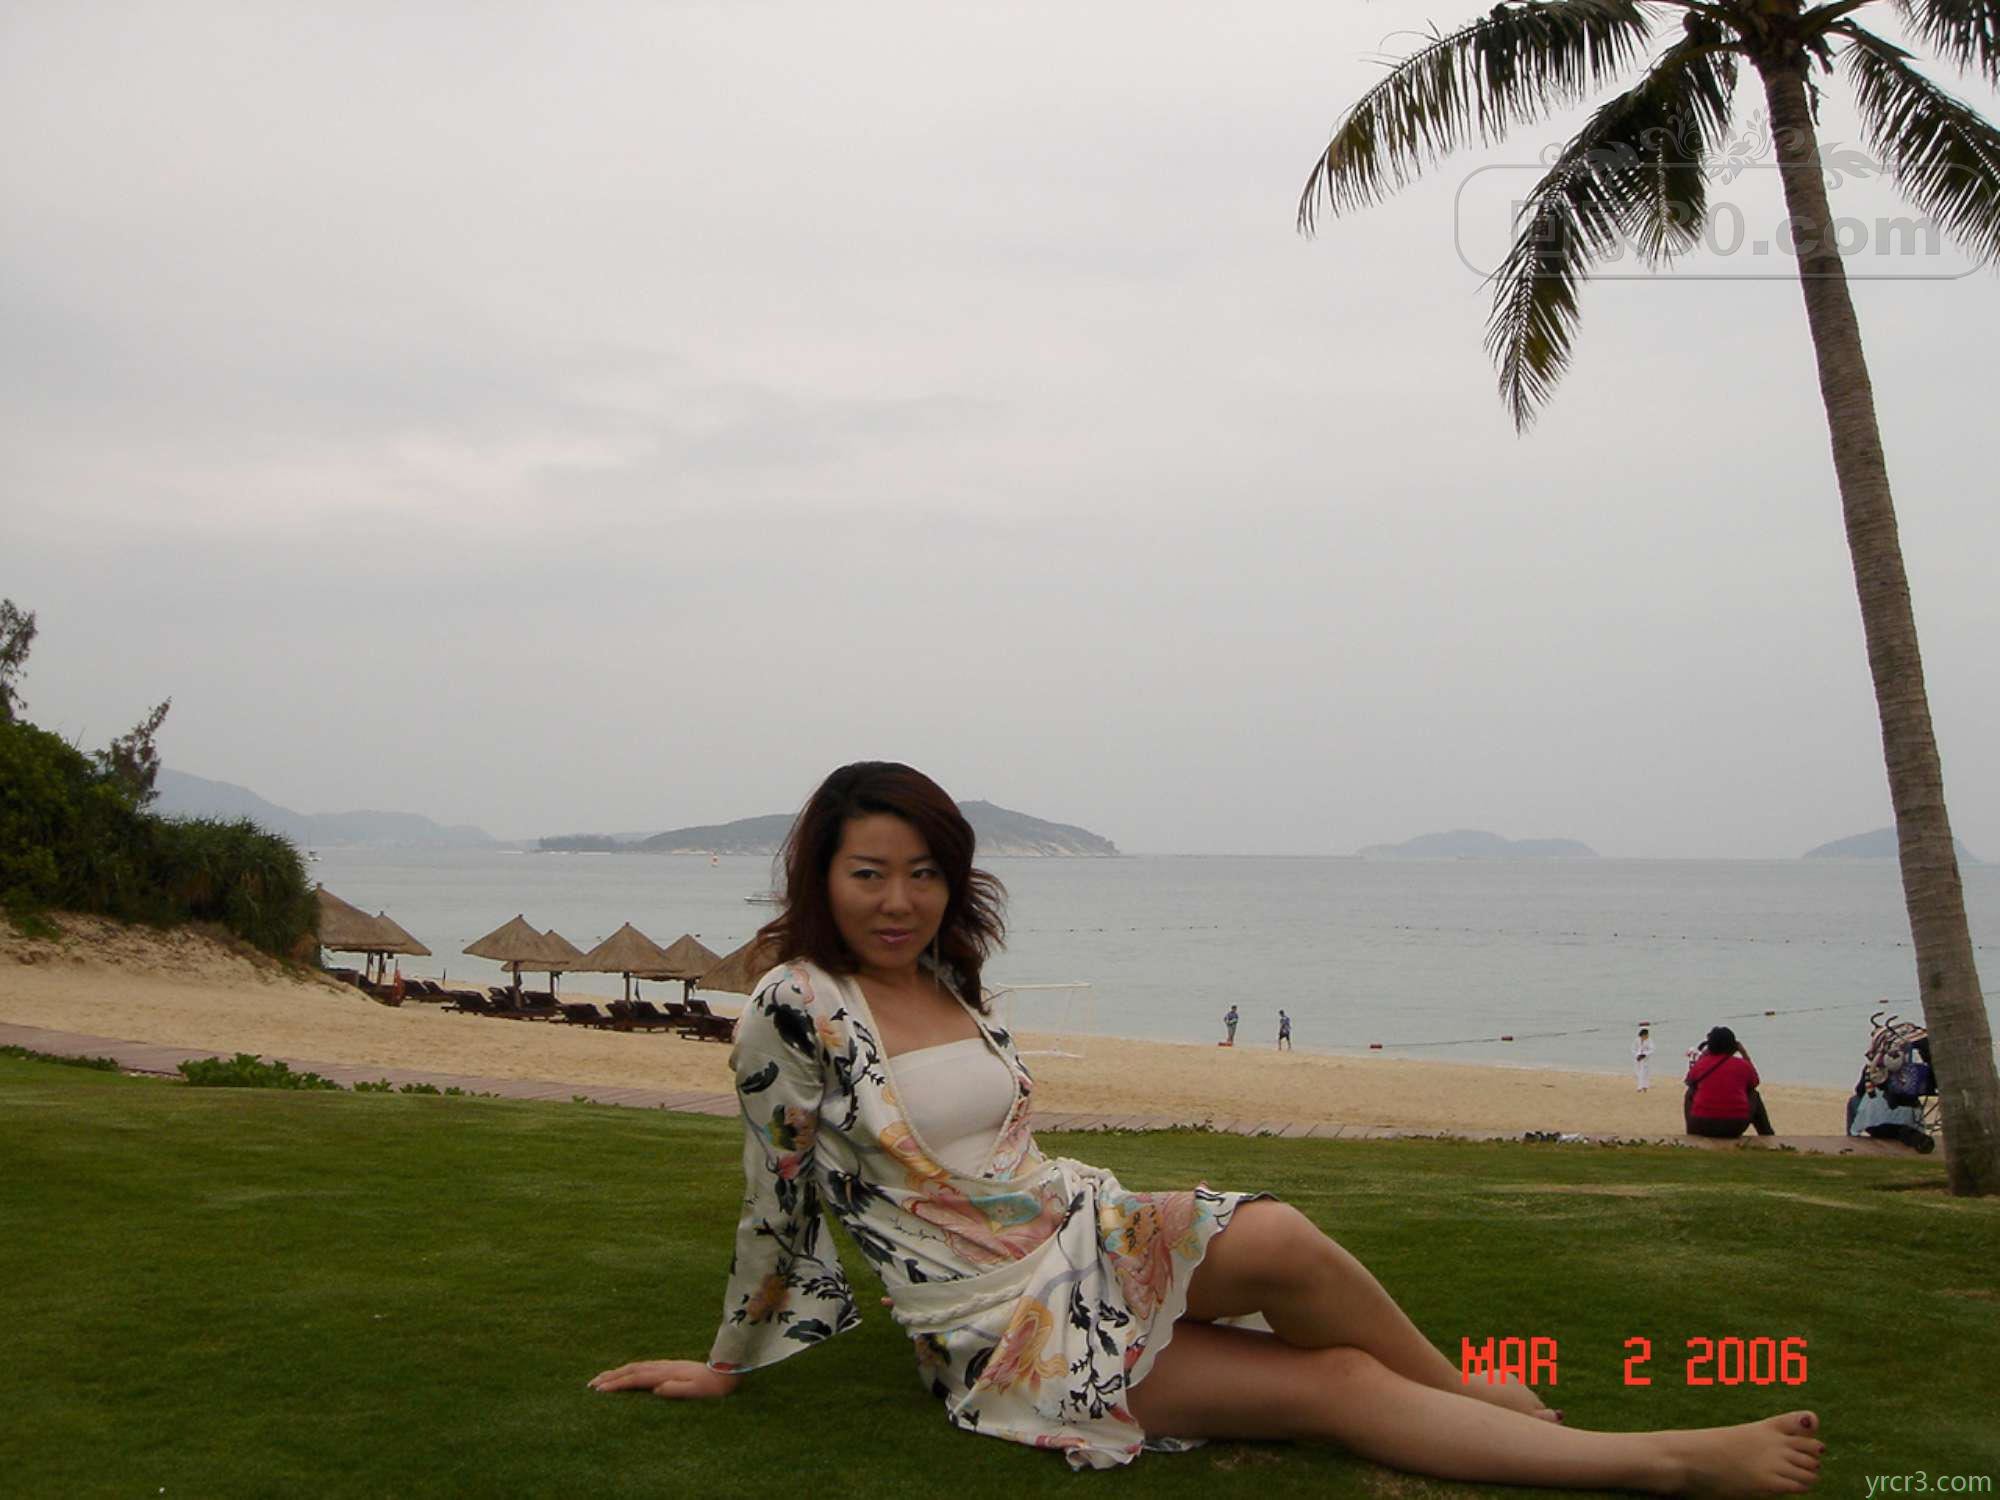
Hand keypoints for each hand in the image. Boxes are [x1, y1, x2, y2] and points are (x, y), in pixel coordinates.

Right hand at [589, 1360, 740, 1399]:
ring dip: (617, 1372)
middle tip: (590, 1384)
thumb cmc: (712, 1387)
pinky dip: (628, 1370)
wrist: (727, 1372)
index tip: (599, 1390)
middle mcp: (663, 1367)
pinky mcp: (669, 1367)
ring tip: (601, 1378)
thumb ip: (677, 1389)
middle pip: (631, 1370)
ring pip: (635, 1366)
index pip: (636, 1378)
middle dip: (610, 1376)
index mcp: (666, 1374)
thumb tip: (656, 1389)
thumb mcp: (697, 1391)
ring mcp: (665, 1365)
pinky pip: (643, 1367)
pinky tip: (625, 1373)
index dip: (617, 1384)